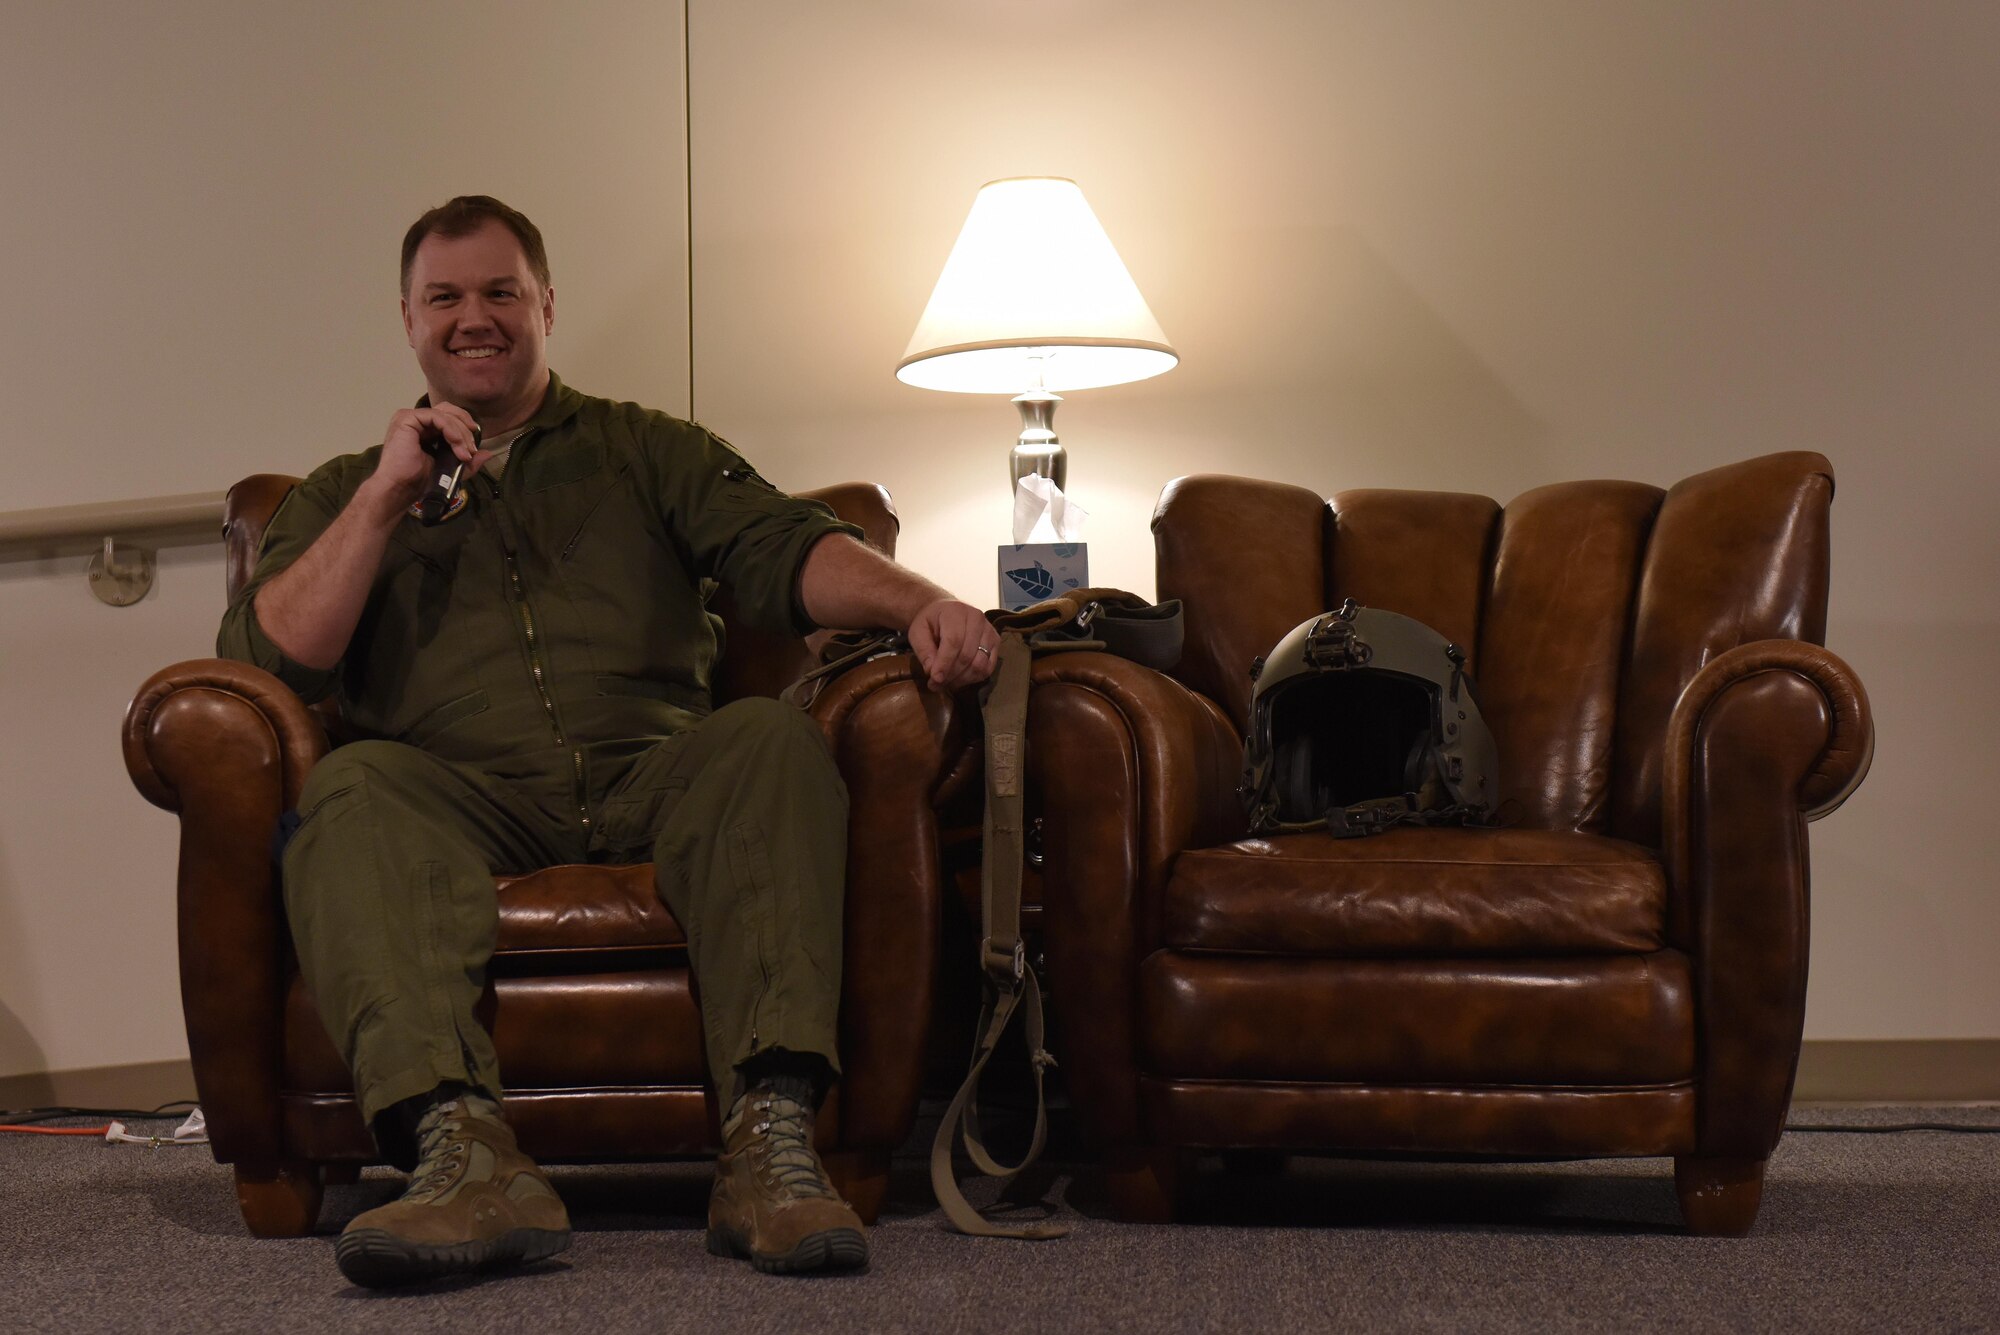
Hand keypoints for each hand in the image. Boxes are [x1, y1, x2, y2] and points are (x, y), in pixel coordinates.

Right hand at [357, 403, 490, 521]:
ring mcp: (410, 417)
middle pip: (448, 410)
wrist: (400, 488)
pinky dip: (450, 428)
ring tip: (465, 451)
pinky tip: (456, 443)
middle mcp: (417, 420)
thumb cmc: (420, 481)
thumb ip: (468, 460)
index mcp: (425, 429)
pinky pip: (436, 416)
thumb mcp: (451, 469)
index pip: (449, 417)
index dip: (464, 427)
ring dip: (460, 431)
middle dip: (465, 427)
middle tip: (472, 448)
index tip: (474, 447)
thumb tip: (488, 453)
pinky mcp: (407, 418)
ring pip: (444, 413)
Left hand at [907, 598, 1000, 691]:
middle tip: (935, 685)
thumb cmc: (931, 622)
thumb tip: (932, 671)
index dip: (944, 663)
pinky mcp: (995, 642)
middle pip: (967, 655)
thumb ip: (923, 650)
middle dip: (951, 675)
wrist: (946, 611)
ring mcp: (989, 630)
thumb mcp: (918, 631)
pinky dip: (974, 678)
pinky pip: (988, 667)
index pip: (954, 641)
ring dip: (962, 679)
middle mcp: (977, 619)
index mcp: (956, 612)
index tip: (934, 679)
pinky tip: (960, 679)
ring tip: (946, 683)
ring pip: (979, 664)